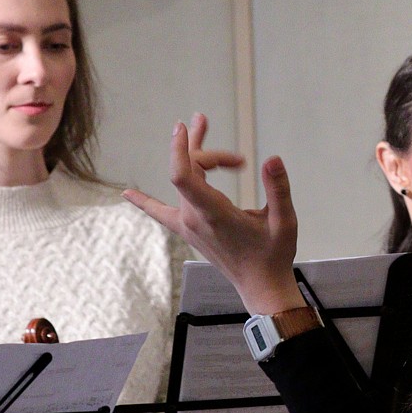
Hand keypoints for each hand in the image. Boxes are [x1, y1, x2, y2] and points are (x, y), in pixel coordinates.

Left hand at [124, 115, 305, 315]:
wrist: (260, 286)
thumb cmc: (273, 255)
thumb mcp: (284, 221)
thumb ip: (278, 189)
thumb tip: (273, 159)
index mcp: (214, 213)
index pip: (183, 174)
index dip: (181, 147)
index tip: (185, 126)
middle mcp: (195, 218)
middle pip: (188, 169)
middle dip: (205, 148)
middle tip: (215, 132)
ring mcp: (188, 225)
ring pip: (181, 181)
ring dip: (189, 155)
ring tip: (198, 126)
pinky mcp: (189, 231)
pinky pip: (160, 213)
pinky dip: (144, 202)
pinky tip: (127, 194)